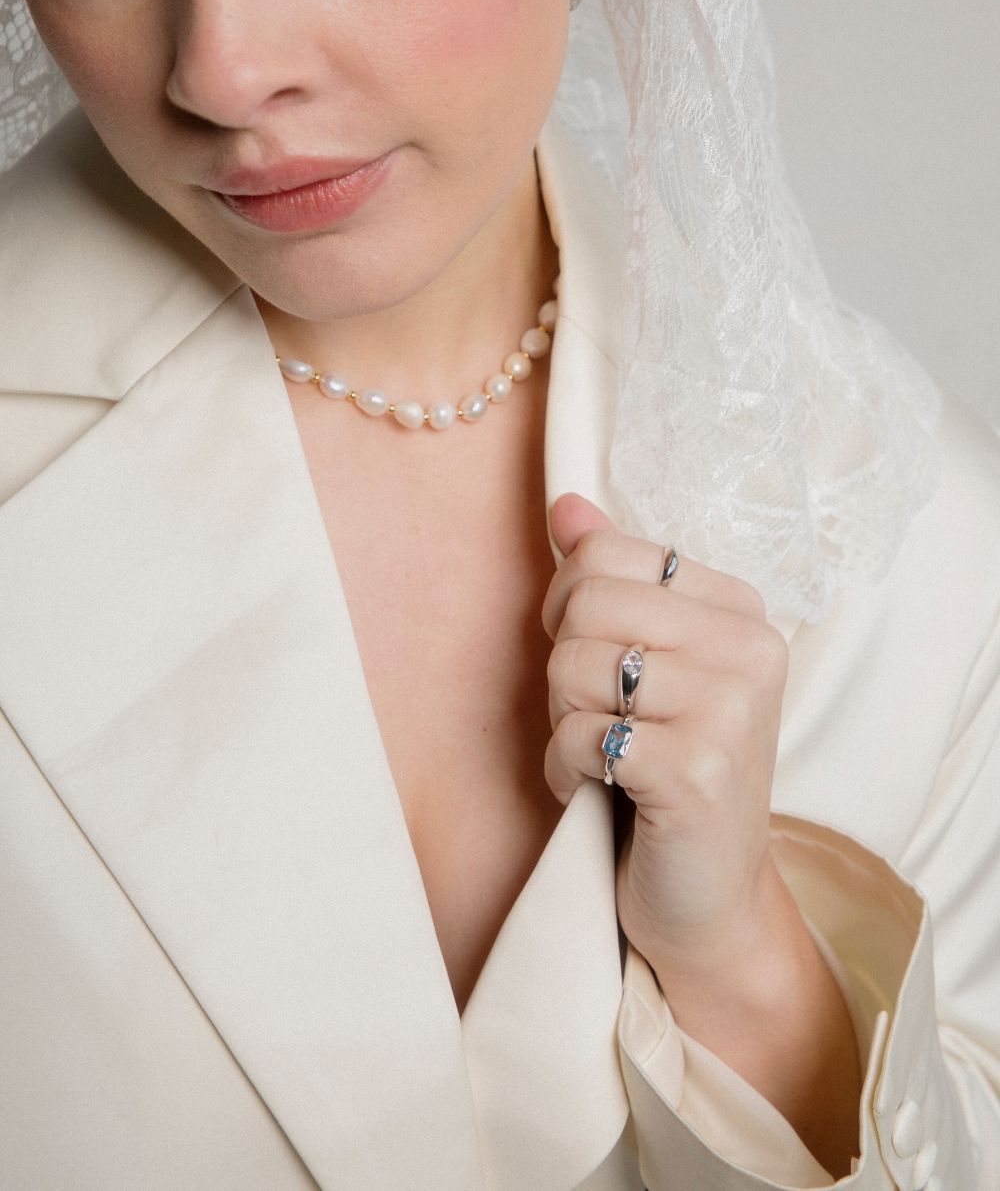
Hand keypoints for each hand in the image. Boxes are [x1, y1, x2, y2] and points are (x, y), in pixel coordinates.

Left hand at [542, 490, 790, 978]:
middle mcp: (751, 648)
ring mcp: (732, 709)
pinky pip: (579, 736)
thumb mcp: (646, 662)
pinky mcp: (700, 770)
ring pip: (573, 666)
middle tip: (598, 717)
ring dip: (563, 723)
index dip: (568, 607)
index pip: (605, 553)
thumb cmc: (667, 767)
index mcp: (741, 608)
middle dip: (563, 668)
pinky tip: (601, 791)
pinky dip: (565, 770)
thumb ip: (612, 578)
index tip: (594, 658)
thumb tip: (566, 505)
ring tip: (603, 755)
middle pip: (585, 602)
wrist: (707, 897)